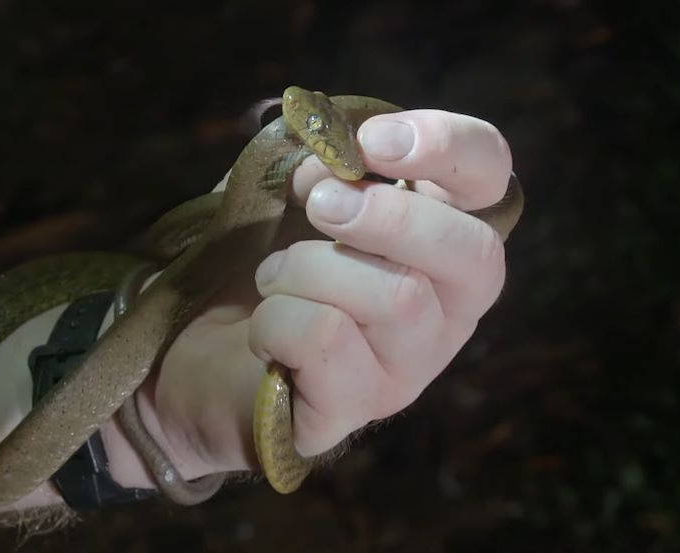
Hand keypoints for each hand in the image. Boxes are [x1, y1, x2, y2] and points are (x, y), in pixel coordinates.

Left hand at [128, 108, 513, 479]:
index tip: (371, 141)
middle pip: (474, 255)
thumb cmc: (255, 261)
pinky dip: (276, 318)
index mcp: (437, 238)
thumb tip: (335, 163)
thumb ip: (320, 164)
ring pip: (398, 299)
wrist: (190, 353)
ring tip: (270, 275)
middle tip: (317, 205)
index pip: (489, 177)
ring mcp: (408, 368)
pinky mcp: (353, 410)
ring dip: (310, 267)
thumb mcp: (285, 192)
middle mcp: (445, 309)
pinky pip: (329, 340)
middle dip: (388, 217)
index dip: (448, 146)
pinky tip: (261, 333)